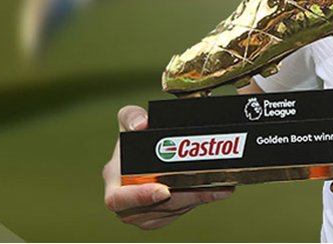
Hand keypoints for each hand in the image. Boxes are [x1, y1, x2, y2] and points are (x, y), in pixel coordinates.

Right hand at [103, 105, 233, 229]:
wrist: (145, 151)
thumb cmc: (133, 138)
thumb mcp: (128, 119)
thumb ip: (131, 117)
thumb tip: (141, 124)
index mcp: (114, 181)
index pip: (118, 199)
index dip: (140, 197)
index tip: (164, 190)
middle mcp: (126, 202)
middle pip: (153, 208)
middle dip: (181, 197)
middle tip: (203, 184)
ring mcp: (144, 211)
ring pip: (171, 212)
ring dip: (195, 199)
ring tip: (218, 186)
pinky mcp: (161, 215)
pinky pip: (180, 212)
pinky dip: (200, 200)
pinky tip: (218, 190)